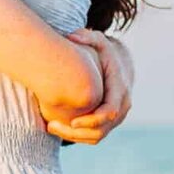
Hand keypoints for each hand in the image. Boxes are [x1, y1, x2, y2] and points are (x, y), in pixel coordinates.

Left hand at [47, 29, 133, 143]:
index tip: (72, 121)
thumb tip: (73, 36)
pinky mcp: (109, 123)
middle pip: (101, 130)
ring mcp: (117, 118)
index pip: (110, 112)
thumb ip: (86, 36)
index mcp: (120, 90)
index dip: (91, 120)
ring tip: (51, 127)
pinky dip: (76, 137)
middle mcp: (122, 107)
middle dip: (76, 132)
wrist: (120, 64)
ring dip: (73, 137)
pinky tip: (58, 129)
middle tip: (52, 126)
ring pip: (96, 137)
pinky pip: (94, 137)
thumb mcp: (99, 41)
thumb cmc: (104, 53)